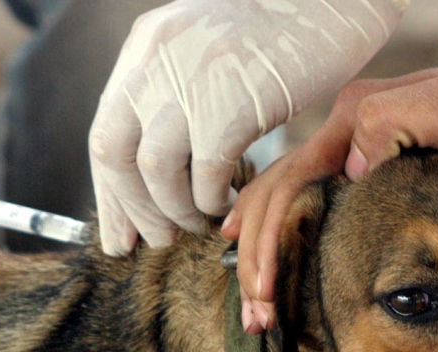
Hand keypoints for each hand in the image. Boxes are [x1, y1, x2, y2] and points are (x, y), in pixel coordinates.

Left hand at [90, 0, 405, 255]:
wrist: (334, 0)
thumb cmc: (273, 41)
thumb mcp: (203, 59)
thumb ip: (170, 105)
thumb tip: (153, 176)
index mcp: (145, 51)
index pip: (104, 136)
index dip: (111, 195)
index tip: (120, 236)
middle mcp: (156, 59)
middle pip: (113, 153)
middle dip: (133, 210)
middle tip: (158, 240)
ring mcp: (192, 78)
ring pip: (155, 169)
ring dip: (174, 211)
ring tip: (197, 223)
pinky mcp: (233, 101)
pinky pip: (206, 173)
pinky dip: (212, 201)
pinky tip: (226, 204)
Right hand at [221, 67, 437, 333]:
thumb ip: (394, 118)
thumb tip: (347, 168)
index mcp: (351, 121)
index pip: (289, 185)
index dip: (269, 241)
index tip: (270, 292)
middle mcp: (337, 136)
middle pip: (272, 198)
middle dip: (256, 256)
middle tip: (258, 309)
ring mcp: (341, 152)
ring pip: (275, 200)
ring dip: (256, 251)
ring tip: (255, 300)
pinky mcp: (348, 169)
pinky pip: (294, 199)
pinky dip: (266, 229)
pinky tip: (254, 251)